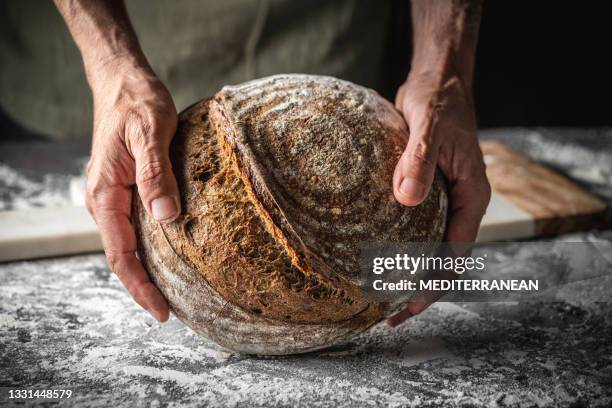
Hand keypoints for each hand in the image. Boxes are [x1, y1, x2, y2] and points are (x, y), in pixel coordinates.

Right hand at [85, 58, 179, 321]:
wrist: (122, 81)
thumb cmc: (136, 102)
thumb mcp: (150, 134)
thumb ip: (156, 176)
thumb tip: (167, 219)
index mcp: (105, 194)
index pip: (120, 254)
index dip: (140, 287)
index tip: (162, 312)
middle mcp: (104, 201)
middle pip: (122, 256)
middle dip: (144, 286)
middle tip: (174, 311)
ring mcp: (113, 196)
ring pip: (128, 243)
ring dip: (147, 269)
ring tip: (175, 291)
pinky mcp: (125, 189)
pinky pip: (134, 226)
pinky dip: (150, 247)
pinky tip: (170, 253)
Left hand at [387, 70, 490, 325]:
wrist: (438, 82)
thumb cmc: (440, 102)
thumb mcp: (430, 128)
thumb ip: (419, 162)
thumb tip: (405, 199)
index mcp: (471, 196)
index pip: (454, 253)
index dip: (433, 282)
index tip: (409, 304)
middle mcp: (459, 202)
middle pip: (442, 257)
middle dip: (418, 287)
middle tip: (388, 313)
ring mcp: (442, 198)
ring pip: (426, 244)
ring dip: (407, 270)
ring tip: (378, 293)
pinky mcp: (424, 189)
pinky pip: (413, 225)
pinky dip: (398, 244)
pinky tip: (374, 254)